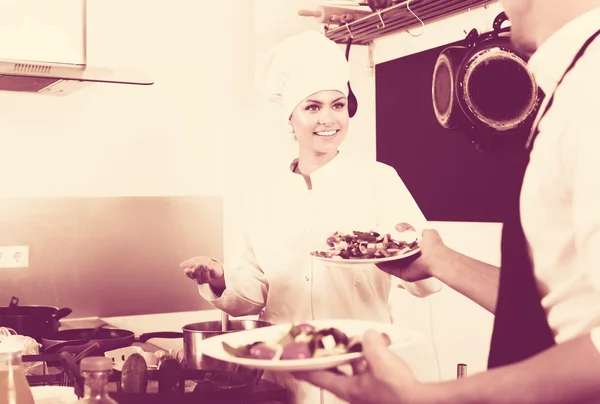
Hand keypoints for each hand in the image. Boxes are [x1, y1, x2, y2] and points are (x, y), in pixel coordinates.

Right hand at [180, 256, 224, 287]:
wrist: (214, 264)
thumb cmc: (203, 263)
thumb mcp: (195, 261)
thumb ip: (189, 263)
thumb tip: (181, 265)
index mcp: (194, 274)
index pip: (190, 275)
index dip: (188, 273)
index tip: (187, 269)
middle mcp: (200, 278)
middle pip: (197, 276)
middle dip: (197, 270)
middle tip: (198, 264)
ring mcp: (208, 278)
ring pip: (205, 277)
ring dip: (204, 270)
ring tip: (204, 265)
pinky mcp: (215, 275)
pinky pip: (213, 274)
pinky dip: (211, 271)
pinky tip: (210, 268)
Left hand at [293, 330, 421, 403]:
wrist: (422, 403)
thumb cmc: (399, 391)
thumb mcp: (379, 358)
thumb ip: (370, 342)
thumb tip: (370, 335)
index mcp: (348, 389)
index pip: (317, 376)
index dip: (303, 367)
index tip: (290, 362)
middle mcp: (355, 393)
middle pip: (336, 371)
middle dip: (333, 356)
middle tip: (327, 344)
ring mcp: (368, 392)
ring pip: (355, 370)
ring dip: (356, 355)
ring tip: (362, 340)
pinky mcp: (382, 391)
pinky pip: (371, 371)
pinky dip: (373, 359)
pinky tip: (383, 347)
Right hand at [377, 226, 445, 281]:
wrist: (436, 259)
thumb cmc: (434, 246)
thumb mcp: (428, 233)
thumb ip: (420, 230)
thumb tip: (413, 230)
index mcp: (415, 247)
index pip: (402, 241)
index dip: (394, 237)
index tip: (386, 233)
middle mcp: (410, 257)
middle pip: (394, 251)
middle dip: (385, 247)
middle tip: (375, 243)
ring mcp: (406, 265)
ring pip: (390, 261)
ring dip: (381, 256)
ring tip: (371, 251)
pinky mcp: (403, 273)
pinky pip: (390, 269)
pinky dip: (382, 265)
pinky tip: (374, 260)